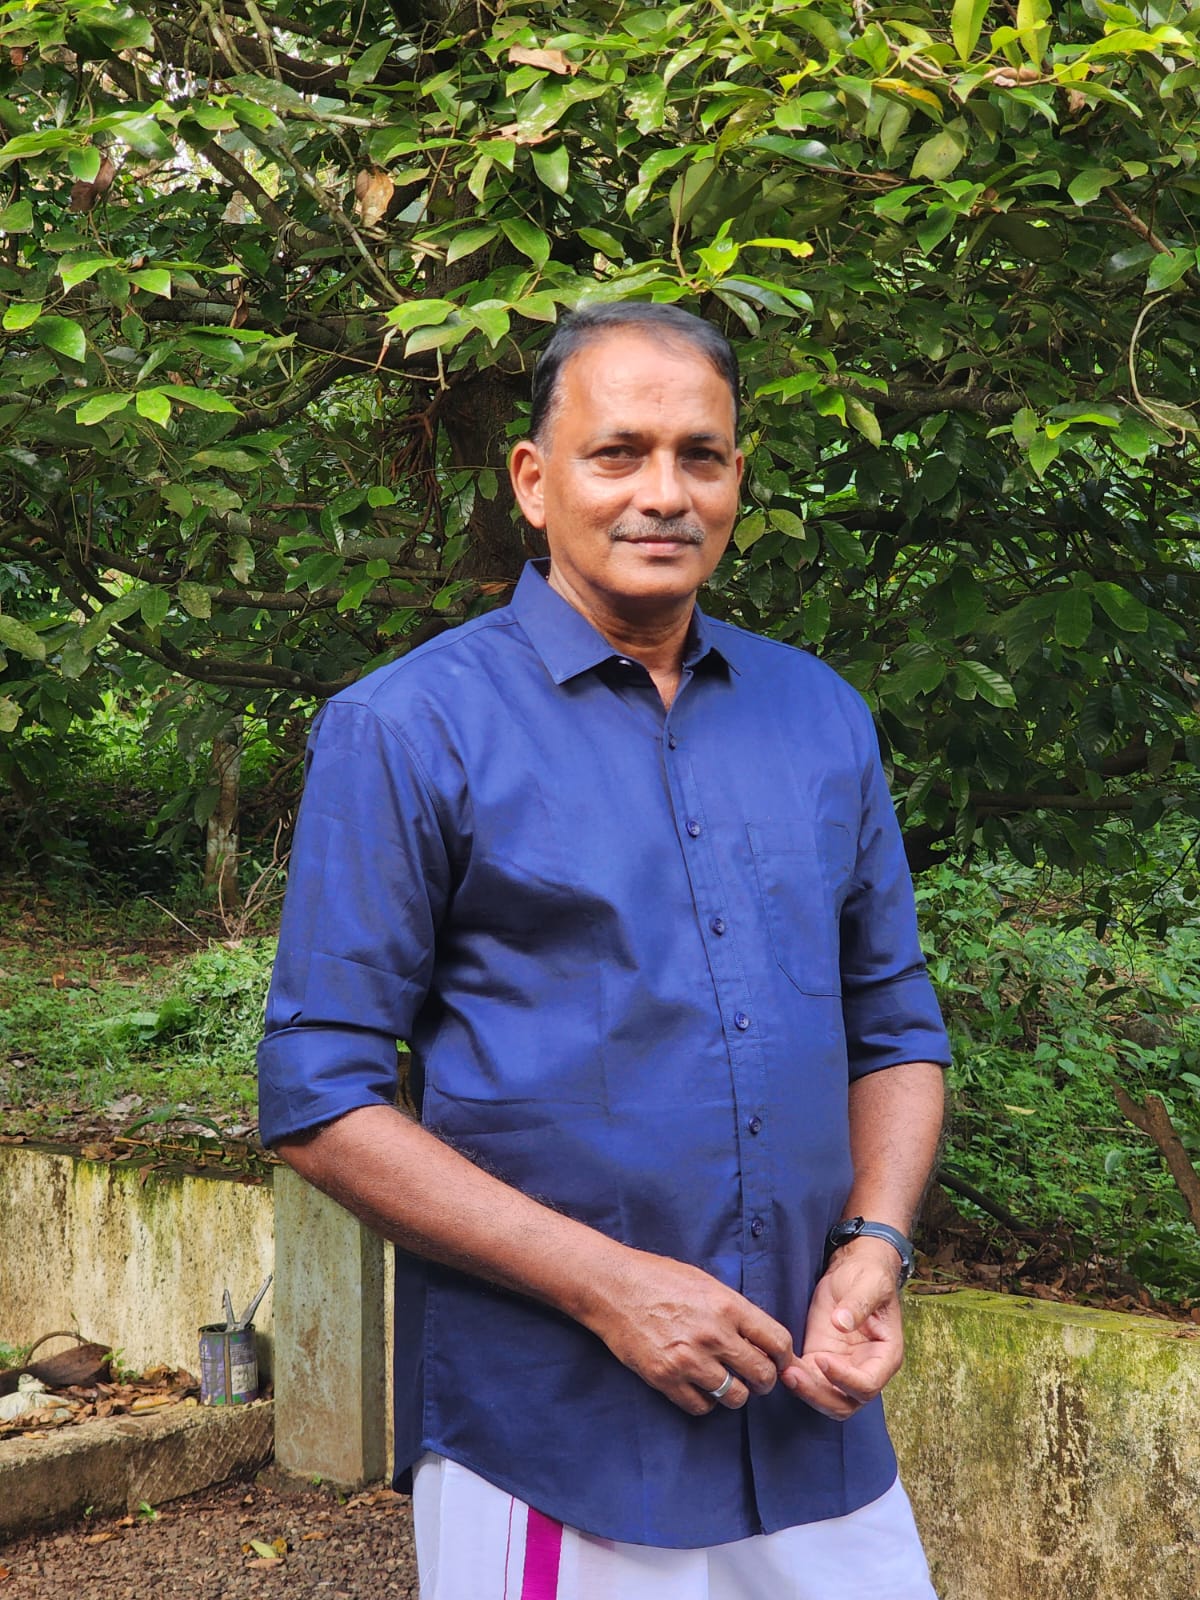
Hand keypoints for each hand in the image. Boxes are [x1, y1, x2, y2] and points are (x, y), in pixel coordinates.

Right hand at [583, 1248, 797, 1416]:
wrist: (613, 1287)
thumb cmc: (659, 1278)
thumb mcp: (705, 1283)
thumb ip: (735, 1310)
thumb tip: (761, 1337)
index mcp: (728, 1306)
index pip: (777, 1342)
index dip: (784, 1357)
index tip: (780, 1362)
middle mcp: (713, 1335)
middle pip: (761, 1374)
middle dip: (763, 1380)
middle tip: (754, 1378)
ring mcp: (689, 1360)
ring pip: (735, 1397)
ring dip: (734, 1392)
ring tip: (724, 1381)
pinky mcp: (665, 1378)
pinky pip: (701, 1406)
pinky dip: (705, 1401)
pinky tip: (698, 1386)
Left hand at [781, 1237, 904, 1419]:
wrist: (853, 1270)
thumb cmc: (868, 1277)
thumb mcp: (869, 1283)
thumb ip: (859, 1303)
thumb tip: (842, 1323)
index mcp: (886, 1356)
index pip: (868, 1384)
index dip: (846, 1379)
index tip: (823, 1359)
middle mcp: (866, 1370)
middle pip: (845, 1403)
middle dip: (819, 1395)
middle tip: (795, 1374)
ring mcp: (843, 1369)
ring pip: (825, 1400)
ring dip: (805, 1391)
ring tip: (785, 1371)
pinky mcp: (821, 1361)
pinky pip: (809, 1382)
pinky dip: (796, 1379)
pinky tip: (781, 1364)